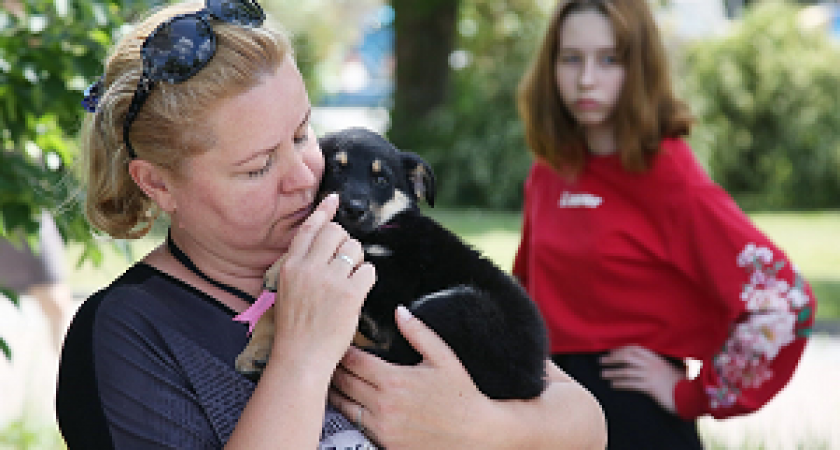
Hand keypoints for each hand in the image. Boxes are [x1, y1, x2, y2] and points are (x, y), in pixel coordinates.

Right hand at [270, 193, 375, 369]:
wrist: (301, 358)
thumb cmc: (296, 329)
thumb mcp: (287, 290)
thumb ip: (302, 266)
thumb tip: (322, 243)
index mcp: (291, 266)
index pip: (309, 228)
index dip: (324, 212)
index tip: (333, 200)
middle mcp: (308, 268)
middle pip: (335, 232)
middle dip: (345, 242)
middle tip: (345, 261)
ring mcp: (329, 280)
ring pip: (354, 248)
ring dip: (358, 260)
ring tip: (350, 279)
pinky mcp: (349, 294)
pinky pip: (368, 270)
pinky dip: (367, 278)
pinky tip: (359, 290)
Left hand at [329, 306, 489, 448]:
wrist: (475, 434)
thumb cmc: (461, 394)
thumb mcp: (443, 357)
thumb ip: (418, 332)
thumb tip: (399, 311)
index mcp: (394, 379)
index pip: (353, 361)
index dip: (341, 350)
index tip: (337, 344)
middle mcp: (383, 404)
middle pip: (343, 382)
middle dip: (332, 368)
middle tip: (326, 358)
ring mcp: (382, 427)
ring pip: (343, 406)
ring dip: (334, 391)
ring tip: (328, 379)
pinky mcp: (385, 443)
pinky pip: (355, 426)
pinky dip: (347, 413)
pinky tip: (347, 403)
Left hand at [600, 345, 683, 413]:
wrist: (690, 394)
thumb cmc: (680, 381)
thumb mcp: (669, 367)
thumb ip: (656, 362)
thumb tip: (640, 360)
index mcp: (656, 357)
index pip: (634, 348)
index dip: (621, 348)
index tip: (611, 351)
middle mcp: (652, 364)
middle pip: (627, 357)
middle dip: (613, 358)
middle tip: (601, 361)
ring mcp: (650, 375)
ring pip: (626, 372)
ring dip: (613, 372)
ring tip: (603, 374)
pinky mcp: (650, 388)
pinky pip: (631, 384)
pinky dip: (621, 384)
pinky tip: (613, 384)